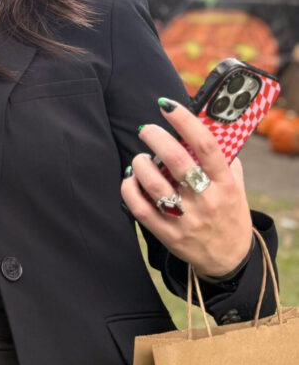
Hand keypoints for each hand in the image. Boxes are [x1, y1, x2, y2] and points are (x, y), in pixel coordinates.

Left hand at [120, 98, 252, 278]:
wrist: (228, 258)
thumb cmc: (228, 213)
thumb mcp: (236, 186)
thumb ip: (224, 159)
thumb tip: (205, 126)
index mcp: (225, 184)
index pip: (206, 145)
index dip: (184, 121)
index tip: (167, 105)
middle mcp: (206, 200)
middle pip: (176, 161)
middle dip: (156, 138)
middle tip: (146, 130)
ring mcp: (186, 219)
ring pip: (155, 185)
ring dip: (140, 164)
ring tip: (139, 158)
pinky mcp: (168, 234)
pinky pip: (140, 209)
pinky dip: (129, 189)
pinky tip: (129, 179)